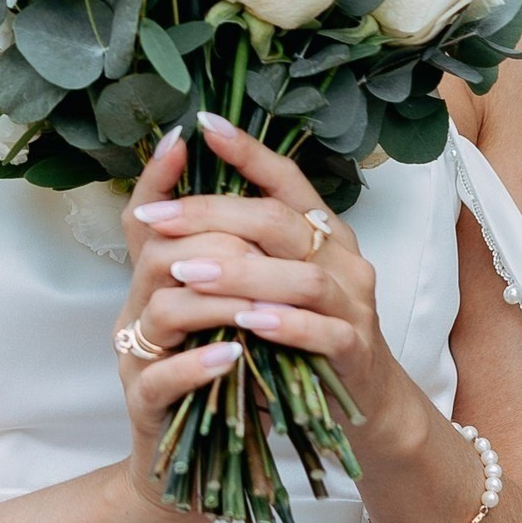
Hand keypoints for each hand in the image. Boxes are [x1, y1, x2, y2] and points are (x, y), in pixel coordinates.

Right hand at [109, 125, 241, 522]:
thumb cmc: (218, 383)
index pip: (148, 218)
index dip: (160, 177)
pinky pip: (162, 378)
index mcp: (157, 284)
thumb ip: (232, 265)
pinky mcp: (146, 408)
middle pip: (158, 254)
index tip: (184, 135)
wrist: (196, 471)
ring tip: (256, 304)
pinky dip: (199, 364)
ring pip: (161, 309)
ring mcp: (138, 359)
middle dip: (210, 241)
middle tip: (257, 242)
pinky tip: (235, 357)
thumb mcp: (225, 314)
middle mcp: (139, 312)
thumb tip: (261, 202)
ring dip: (214, 300)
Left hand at [125, 112, 401, 432]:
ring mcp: (354, 304)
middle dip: (212, 216)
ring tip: (188, 272)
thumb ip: (239, 239)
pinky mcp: (357, 351)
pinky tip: (247, 322)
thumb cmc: (305, 326)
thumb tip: (176, 196)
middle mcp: (342, 259)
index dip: (248, 152)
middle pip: (279, 222)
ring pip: (301, 277)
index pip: (286, 180)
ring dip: (240, 273)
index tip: (203, 125)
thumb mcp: (273, 276)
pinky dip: (285, 325)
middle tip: (158, 219)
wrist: (364, 397)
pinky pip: (323, 332)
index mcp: (323, 231)